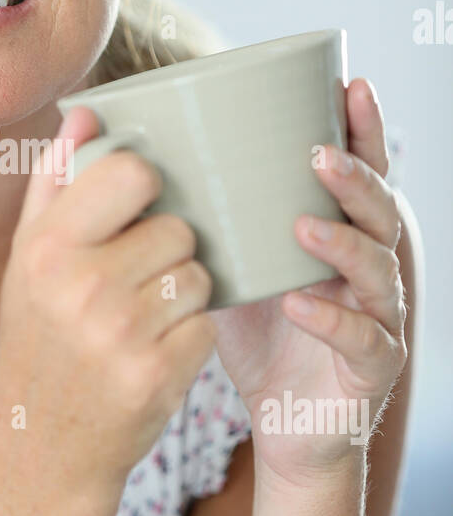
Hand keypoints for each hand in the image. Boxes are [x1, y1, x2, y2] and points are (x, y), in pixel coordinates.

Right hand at [0, 106, 217, 493]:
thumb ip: (54, 182)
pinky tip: (153, 355)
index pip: (132, 173)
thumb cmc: (38, 341)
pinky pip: (207, 326)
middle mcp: (81, 286)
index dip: (147, 187)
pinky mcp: (159, 375)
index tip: (137, 209)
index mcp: (46, 247)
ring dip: (183, 294)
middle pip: (177, 228)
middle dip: (167, 251)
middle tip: (136, 281)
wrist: (42, 449)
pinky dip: (190, 338)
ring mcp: (122, 334)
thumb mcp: (27, 261)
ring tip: (143, 320)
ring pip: (199, 276)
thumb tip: (84, 111)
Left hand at [212, 78, 406, 484]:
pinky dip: (333, 319)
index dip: (363, 131)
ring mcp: (378, 317)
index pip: (361, 174)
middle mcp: (368, 268)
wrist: (287, 428)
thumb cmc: (258, 337)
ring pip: (379, 269)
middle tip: (317, 153)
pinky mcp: (374, 368)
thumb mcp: (230, 269)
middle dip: (355, 176)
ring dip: (343, 241)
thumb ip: (205, 221)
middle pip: (380, 210)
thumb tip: (134, 165)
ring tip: (303, 223)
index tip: (350, 87)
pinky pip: (364, 339)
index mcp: (340, 233)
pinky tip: (300, 302)